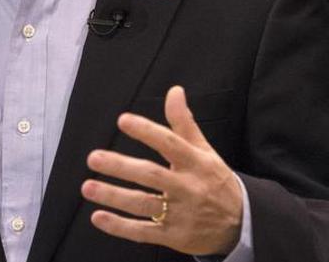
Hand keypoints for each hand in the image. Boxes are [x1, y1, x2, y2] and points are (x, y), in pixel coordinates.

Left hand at [82, 86, 242, 255]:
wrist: (240, 223)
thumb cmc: (215, 181)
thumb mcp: (205, 150)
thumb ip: (184, 122)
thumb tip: (174, 91)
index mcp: (196, 163)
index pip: (170, 143)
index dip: (146, 131)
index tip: (123, 120)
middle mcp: (188, 187)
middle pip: (152, 175)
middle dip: (121, 167)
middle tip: (94, 158)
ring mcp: (181, 214)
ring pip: (144, 204)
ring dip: (114, 196)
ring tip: (88, 187)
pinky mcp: (174, 236)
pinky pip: (144, 232)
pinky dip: (120, 227)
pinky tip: (98, 217)